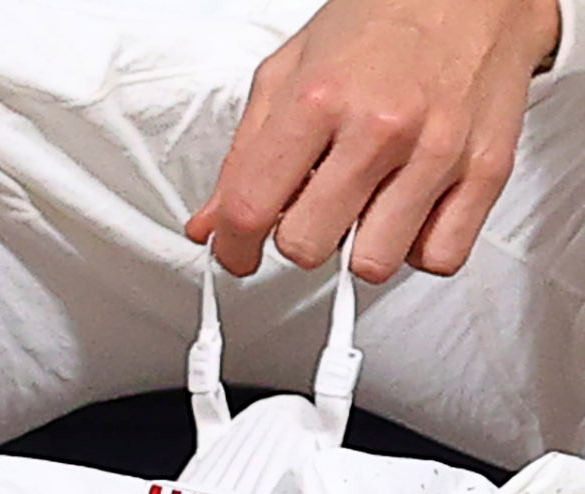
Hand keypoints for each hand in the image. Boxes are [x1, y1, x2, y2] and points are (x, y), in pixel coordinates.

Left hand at [188, 0, 560, 281]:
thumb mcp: (289, 71)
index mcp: (320, 99)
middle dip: (298, 238)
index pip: (251, 209)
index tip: (238, 252)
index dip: (233, 246)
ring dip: (358, 249)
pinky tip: (407, 214)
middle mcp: (380, 127)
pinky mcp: (487, 169)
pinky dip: (418, 248)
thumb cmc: (384, 21)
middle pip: (307, 246)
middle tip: (308, 212)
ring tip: (363, 208)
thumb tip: (211, 224)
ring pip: (372, 264)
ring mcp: (437, 151)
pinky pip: (440, 257)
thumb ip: (243, 154)